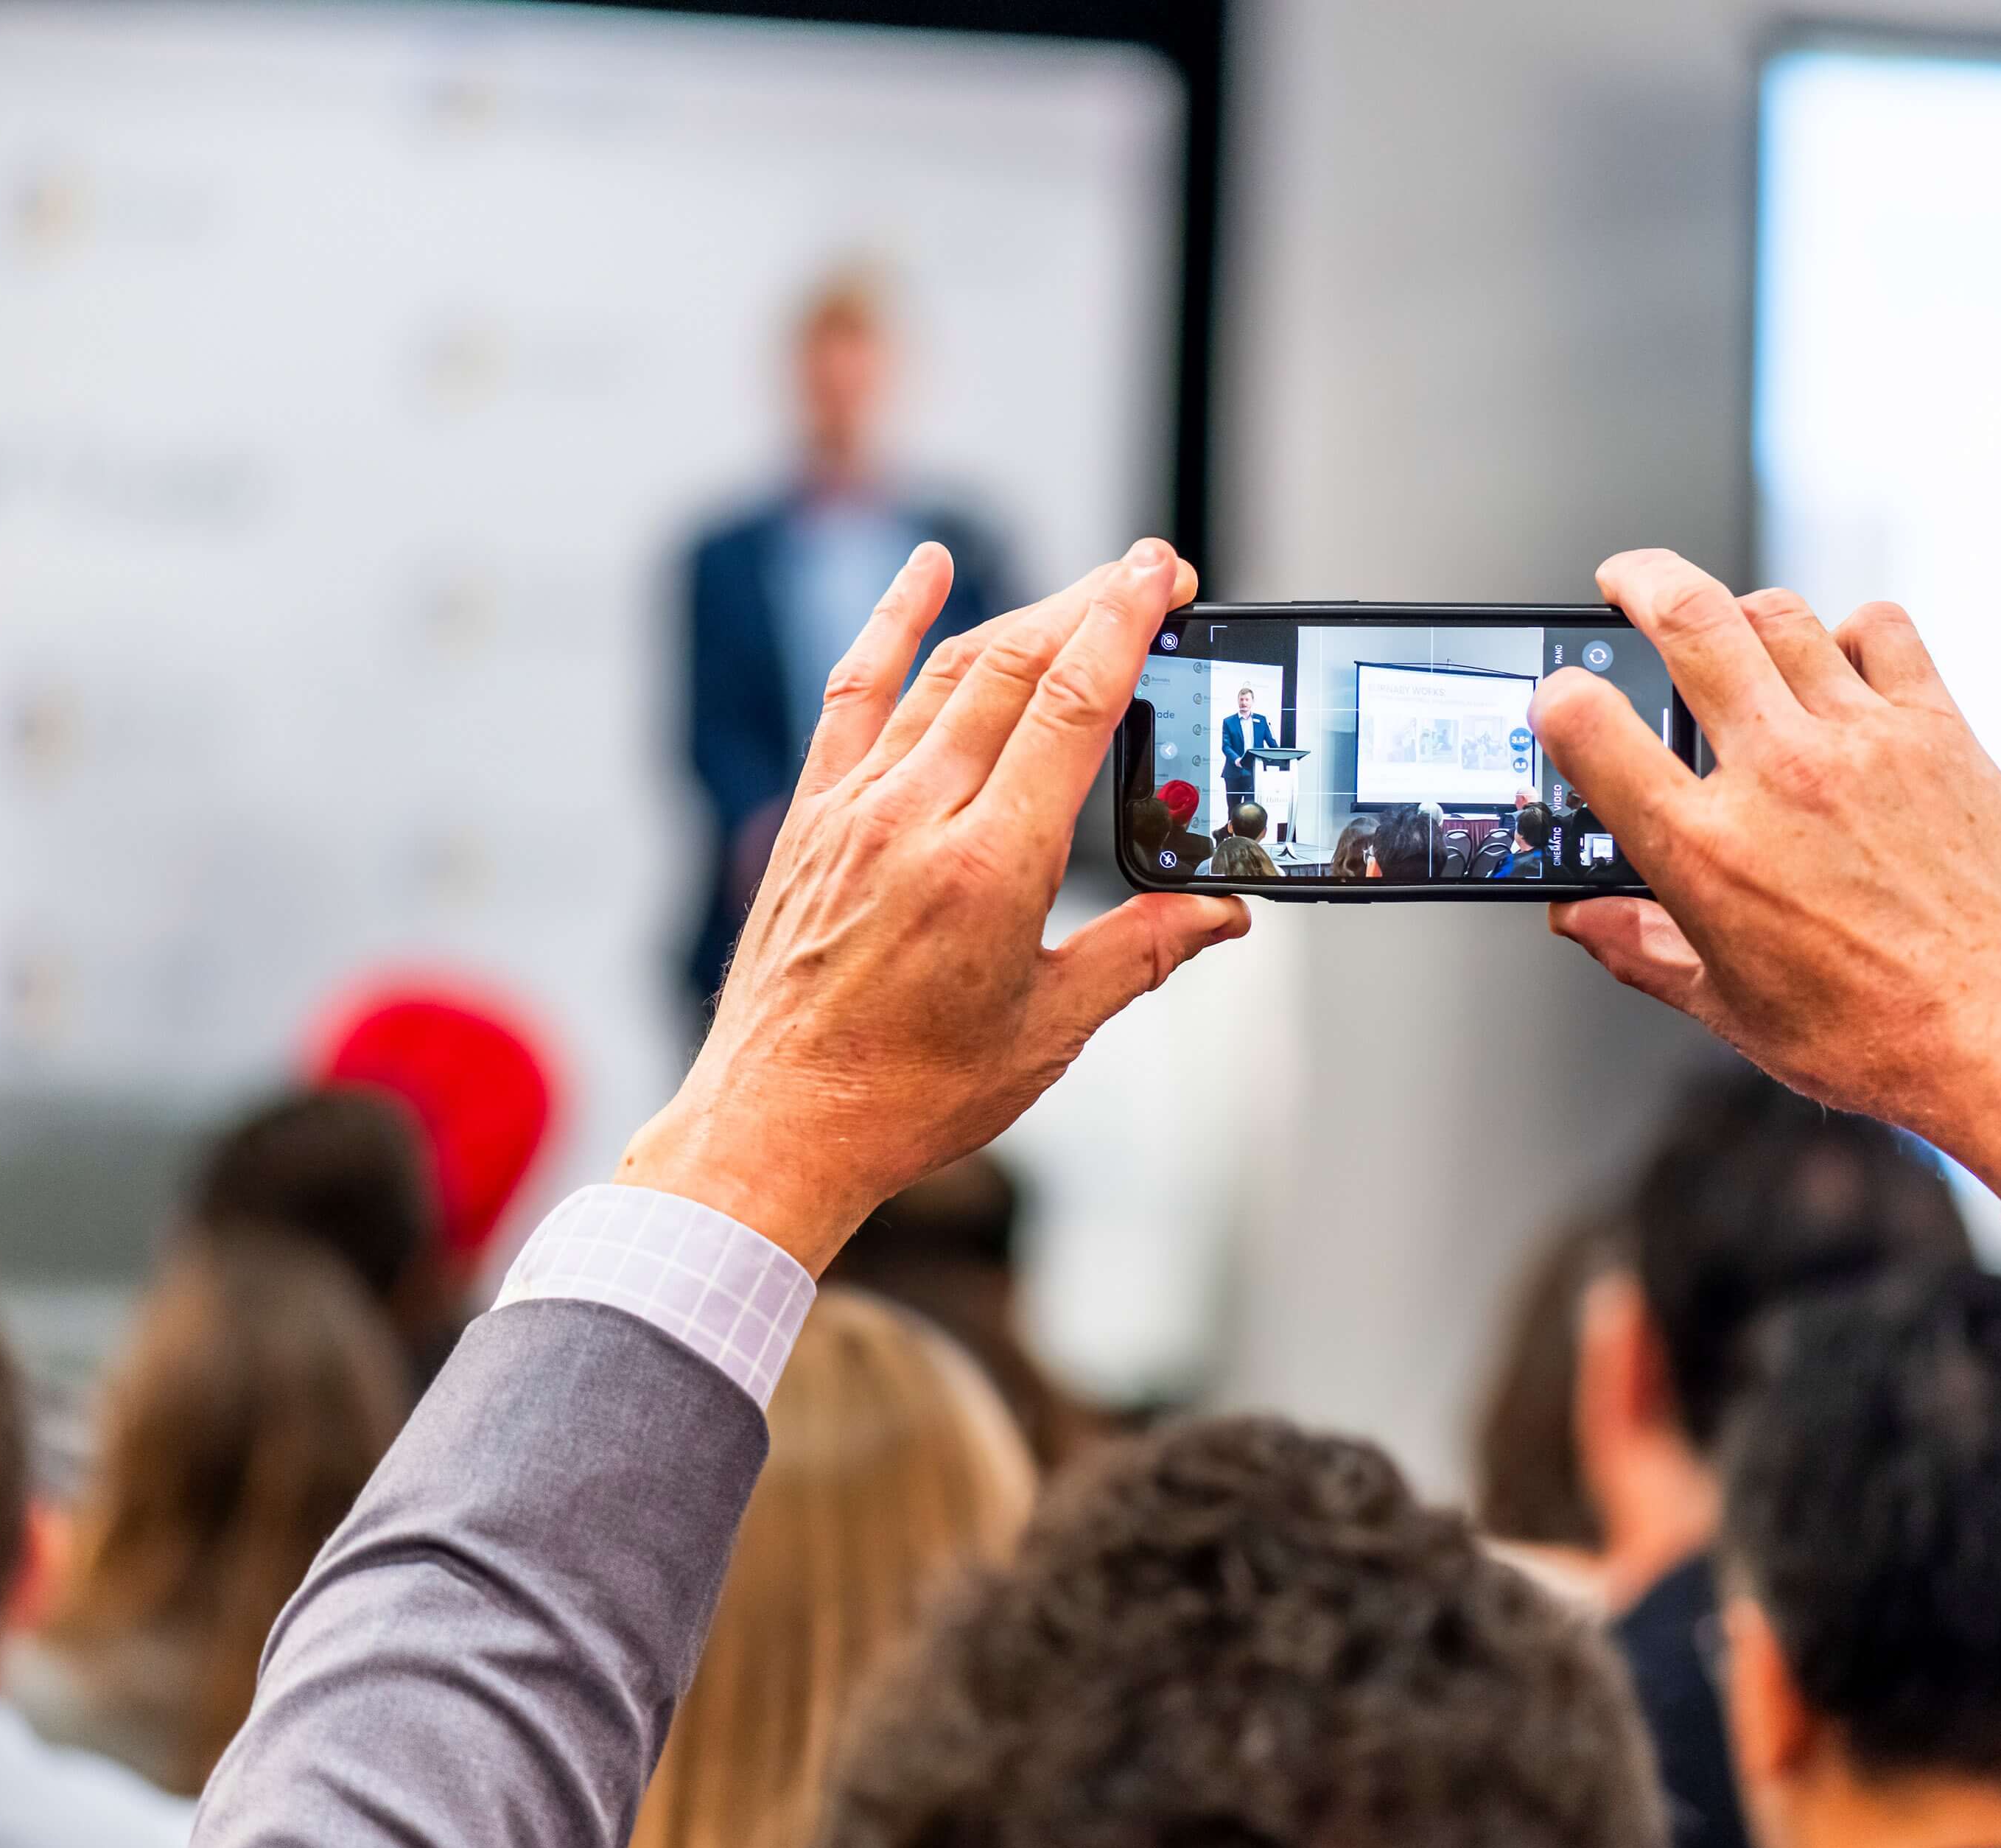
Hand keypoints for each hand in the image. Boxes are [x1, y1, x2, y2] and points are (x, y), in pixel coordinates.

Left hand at [621, 540, 1248, 1268]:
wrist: (776, 1125)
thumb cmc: (907, 1094)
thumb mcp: (1050, 1029)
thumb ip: (1143, 954)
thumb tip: (1224, 914)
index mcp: (989, 869)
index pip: (1071, 710)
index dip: (1123, 627)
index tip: (1159, 575)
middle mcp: (916, 818)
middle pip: (1014, 668)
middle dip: (1089, 604)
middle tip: (1146, 571)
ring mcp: (855, 808)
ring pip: (946, 672)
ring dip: (1021, 617)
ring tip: (1082, 590)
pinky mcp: (813, 815)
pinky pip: (855, 693)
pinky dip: (892, 623)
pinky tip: (925, 568)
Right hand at [1531, 551, 2000, 1192]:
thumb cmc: (1876, 1034)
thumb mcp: (1728, 1007)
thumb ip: (1639, 948)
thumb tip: (1581, 915)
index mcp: (1707, 850)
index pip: (1591, 729)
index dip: (1557, 699)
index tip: (1561, 698)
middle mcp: (1779, 777)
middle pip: (1688, 620)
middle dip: (1639, 580)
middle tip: (1624, 581)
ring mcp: (1862, 742)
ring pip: (1778, 614)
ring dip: (1738, 611)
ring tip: (1730, 631)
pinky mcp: (1936, 729)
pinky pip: (1881, 630)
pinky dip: (1847, 632)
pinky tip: (1838, 666)